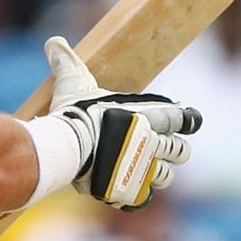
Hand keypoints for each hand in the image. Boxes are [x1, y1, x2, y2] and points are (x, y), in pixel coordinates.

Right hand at [43, 36, 200, 208]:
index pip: (185, 119)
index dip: (186, 121)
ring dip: (156, 175)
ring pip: (165, 177)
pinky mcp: (129, 190)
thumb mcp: (72, 81)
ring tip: (142, 173)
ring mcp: (143, 168)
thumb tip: (53, 42)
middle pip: (180, 152)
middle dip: (173, 152)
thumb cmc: (74, 111)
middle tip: (159, 151)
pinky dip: (136, 196)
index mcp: (149, 116)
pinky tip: (125, 192)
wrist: (66, 146)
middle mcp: (153, 143)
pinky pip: (142, 199)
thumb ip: (67, 62)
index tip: (185, 122)